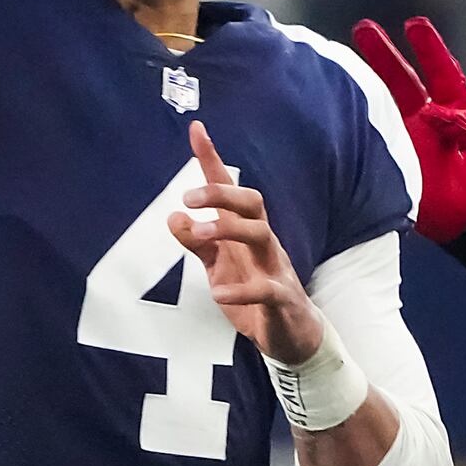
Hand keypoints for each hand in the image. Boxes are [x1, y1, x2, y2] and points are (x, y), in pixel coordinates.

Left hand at [168, 122, 323, 363]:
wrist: (291, 336)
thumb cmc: (253, 295)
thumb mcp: (218, 265)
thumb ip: (197, 242)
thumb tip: (173, 216)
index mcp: (245, 230)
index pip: (229, 189)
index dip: (212, 159)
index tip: (195, 128)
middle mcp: (263, 242)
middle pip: (251, 203)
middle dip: (222, 194)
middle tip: (187, 198)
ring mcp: (276, 268)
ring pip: (261, 234)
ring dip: (229, 229)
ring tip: (200, 234)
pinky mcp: (282, 299)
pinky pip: (267, 289)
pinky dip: (242, 289)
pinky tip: (218, 291)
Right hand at [351, 16, 465, 245]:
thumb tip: (438, 113)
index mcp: (456, 111)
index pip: (441, 73)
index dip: (429, 49)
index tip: (415, 24)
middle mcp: (425, 123)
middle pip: (399, 82)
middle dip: (381, 55)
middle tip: (362, 26)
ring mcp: (405, 145)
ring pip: (376, 111)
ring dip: (356, 91)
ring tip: (331, 68)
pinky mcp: (391, 172)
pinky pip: (368, 151)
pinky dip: (352, 138)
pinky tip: (330, 119)